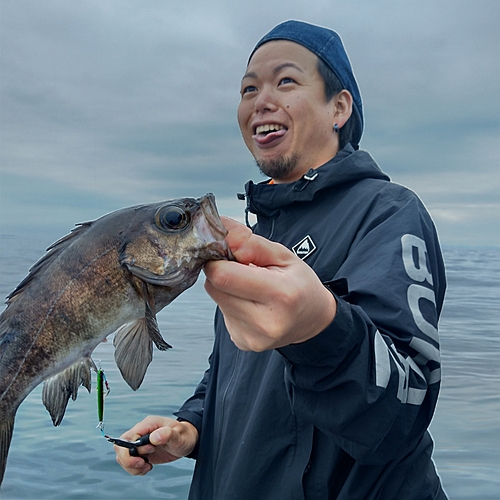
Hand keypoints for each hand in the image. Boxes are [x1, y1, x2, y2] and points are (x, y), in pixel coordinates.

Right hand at [114, 416, 197, 475]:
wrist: (187, 441)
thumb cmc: (184, 435)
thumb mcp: (179, 435)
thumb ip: (167, 434)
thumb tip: (153, 437)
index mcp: (148, 424)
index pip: (129, 436)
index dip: (134, 448)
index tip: (149, 452)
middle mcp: (141, 432)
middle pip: (120, 446)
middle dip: (128, 460)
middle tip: (143, 464)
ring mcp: (140, 443)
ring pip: (122, 456)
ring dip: (132, 466)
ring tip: (147, 467)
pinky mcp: (141, 452)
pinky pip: (129, 462)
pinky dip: (135, 469)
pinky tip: (147, 467)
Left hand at [204, 217, 336, 351]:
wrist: (313, 319)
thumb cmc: (301, 285)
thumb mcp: (284, 255)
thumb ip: (250, 243)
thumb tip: (221, 231)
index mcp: (280, 295)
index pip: (223, 275)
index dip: (217, 259)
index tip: (225, 252)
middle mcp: (265, 321)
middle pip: (214, 287)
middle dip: (221, 272)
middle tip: (240, 269)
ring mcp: (252, 336)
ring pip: (216, 299)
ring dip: (226, 288)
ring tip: (249, 287)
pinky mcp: (242, 342)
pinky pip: (223, 314)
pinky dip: (231, 303)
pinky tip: (249, 303)